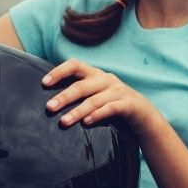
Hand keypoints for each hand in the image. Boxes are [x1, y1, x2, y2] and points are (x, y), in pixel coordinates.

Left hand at [41, 58, 158, 134]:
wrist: (143, 114)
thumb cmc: (111, 103)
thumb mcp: (95, 93)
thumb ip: (78, 91)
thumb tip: (49, 99)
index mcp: (95, 74)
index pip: (75, 65)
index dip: (59, 71)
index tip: (44, 82)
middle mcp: (105, 79)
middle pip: (81, 86)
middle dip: (64, 97)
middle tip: (49, 107)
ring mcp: (118, 91)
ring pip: (94, 100)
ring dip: (77, 111)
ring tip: (64, 121)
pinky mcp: (128, 104)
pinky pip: (110, 108)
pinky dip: (97, 115)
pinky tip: (86, 123)